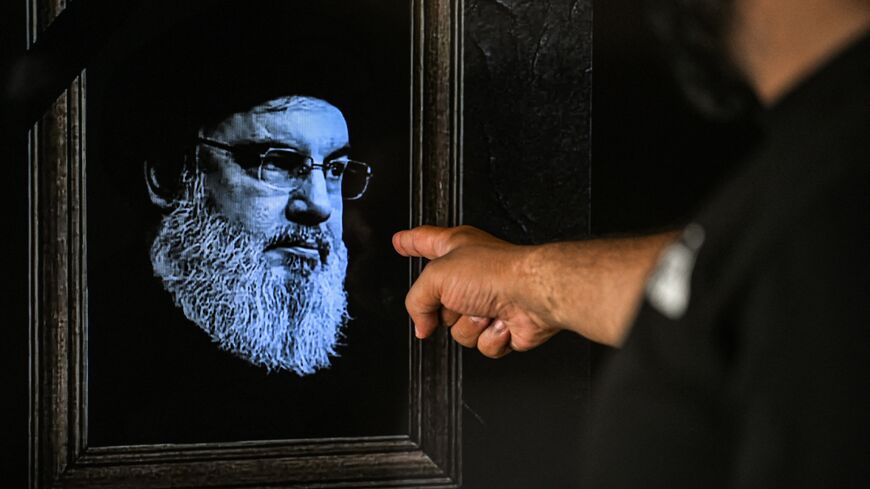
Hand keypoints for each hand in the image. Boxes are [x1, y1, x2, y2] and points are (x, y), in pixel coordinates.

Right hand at [394, 226, 680, 352]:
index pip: (424, 242)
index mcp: (455, 248)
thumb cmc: (496, 273)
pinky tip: (502, 323)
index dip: (410, 243)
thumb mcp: (436, 278)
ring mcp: (487, 301)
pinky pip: (481, 344)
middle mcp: (471, 274)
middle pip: (437, 301)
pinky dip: (490, 337)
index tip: (400, 242)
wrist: (534, 295)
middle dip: (444, 309)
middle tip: (457, 300)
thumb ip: (417, 301)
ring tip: (486, 310)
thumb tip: (421, 324)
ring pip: (458, 330)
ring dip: (470, 325)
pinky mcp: (502, 326)